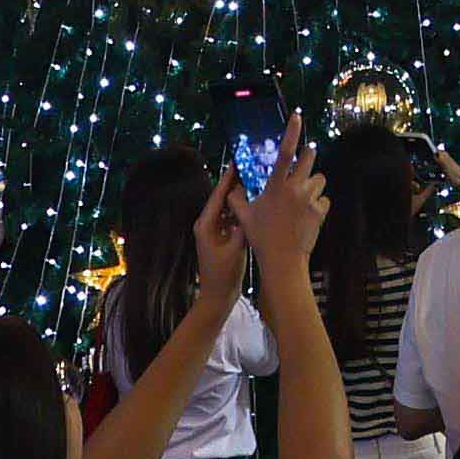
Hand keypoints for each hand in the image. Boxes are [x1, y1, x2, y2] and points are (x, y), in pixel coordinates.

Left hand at [195, 172, 253, 292]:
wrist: (217, 297)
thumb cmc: (224, 275)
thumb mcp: (235, 249)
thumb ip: (242, 226)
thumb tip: (249, 206)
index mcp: (205, 224)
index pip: (218, 195)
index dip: (227, 178)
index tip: (236, 161)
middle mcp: (207, 224)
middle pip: (222, 199)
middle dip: (234, 183)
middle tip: (249, 167)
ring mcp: (214, 232)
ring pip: (227, 208)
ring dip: (239, 197)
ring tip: (254, 181)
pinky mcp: (221, 238)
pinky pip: (230, 219)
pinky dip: (240, 211)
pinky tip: (253, 204)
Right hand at [249, 130, 327, 279]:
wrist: (283, 260)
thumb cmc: (261, 237)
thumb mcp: (244, 216)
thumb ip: (236, 198)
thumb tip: (230, 187)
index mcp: (276, 186)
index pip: (285, 152)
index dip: (291, 132)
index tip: (297, 116)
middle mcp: (296, 189)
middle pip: (310, 158)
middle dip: (308, 155)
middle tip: (304, 160)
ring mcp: (310, 200)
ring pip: (319, 179)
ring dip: (313, 183)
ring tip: (302, 197)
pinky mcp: (321, 211)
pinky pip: (324, 199)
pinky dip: (318, 203)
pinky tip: (308, 214)